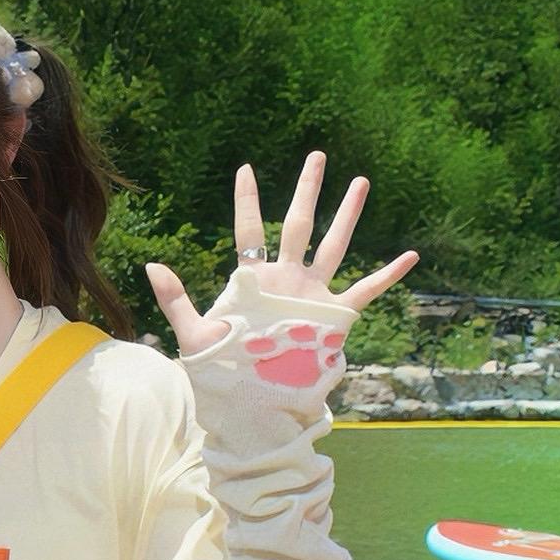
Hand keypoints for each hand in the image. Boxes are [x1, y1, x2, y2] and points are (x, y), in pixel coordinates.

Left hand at [144, 153, 418, 358]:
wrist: (253, 404)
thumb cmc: (222, 371)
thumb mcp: (194, 335)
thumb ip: (174, 300)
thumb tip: (150, 264)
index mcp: (253, 280)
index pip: (249, 230)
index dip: (247, 200)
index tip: (245, 168)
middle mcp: (286, 279)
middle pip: (298, 224)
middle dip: (307, 190)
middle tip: (317, 155)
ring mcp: (312, 295)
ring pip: (334, 246)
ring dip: (347, 215)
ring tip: (361, 181)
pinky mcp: (333, 317)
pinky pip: (365, 291)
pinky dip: (387, 275)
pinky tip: (409, 256)